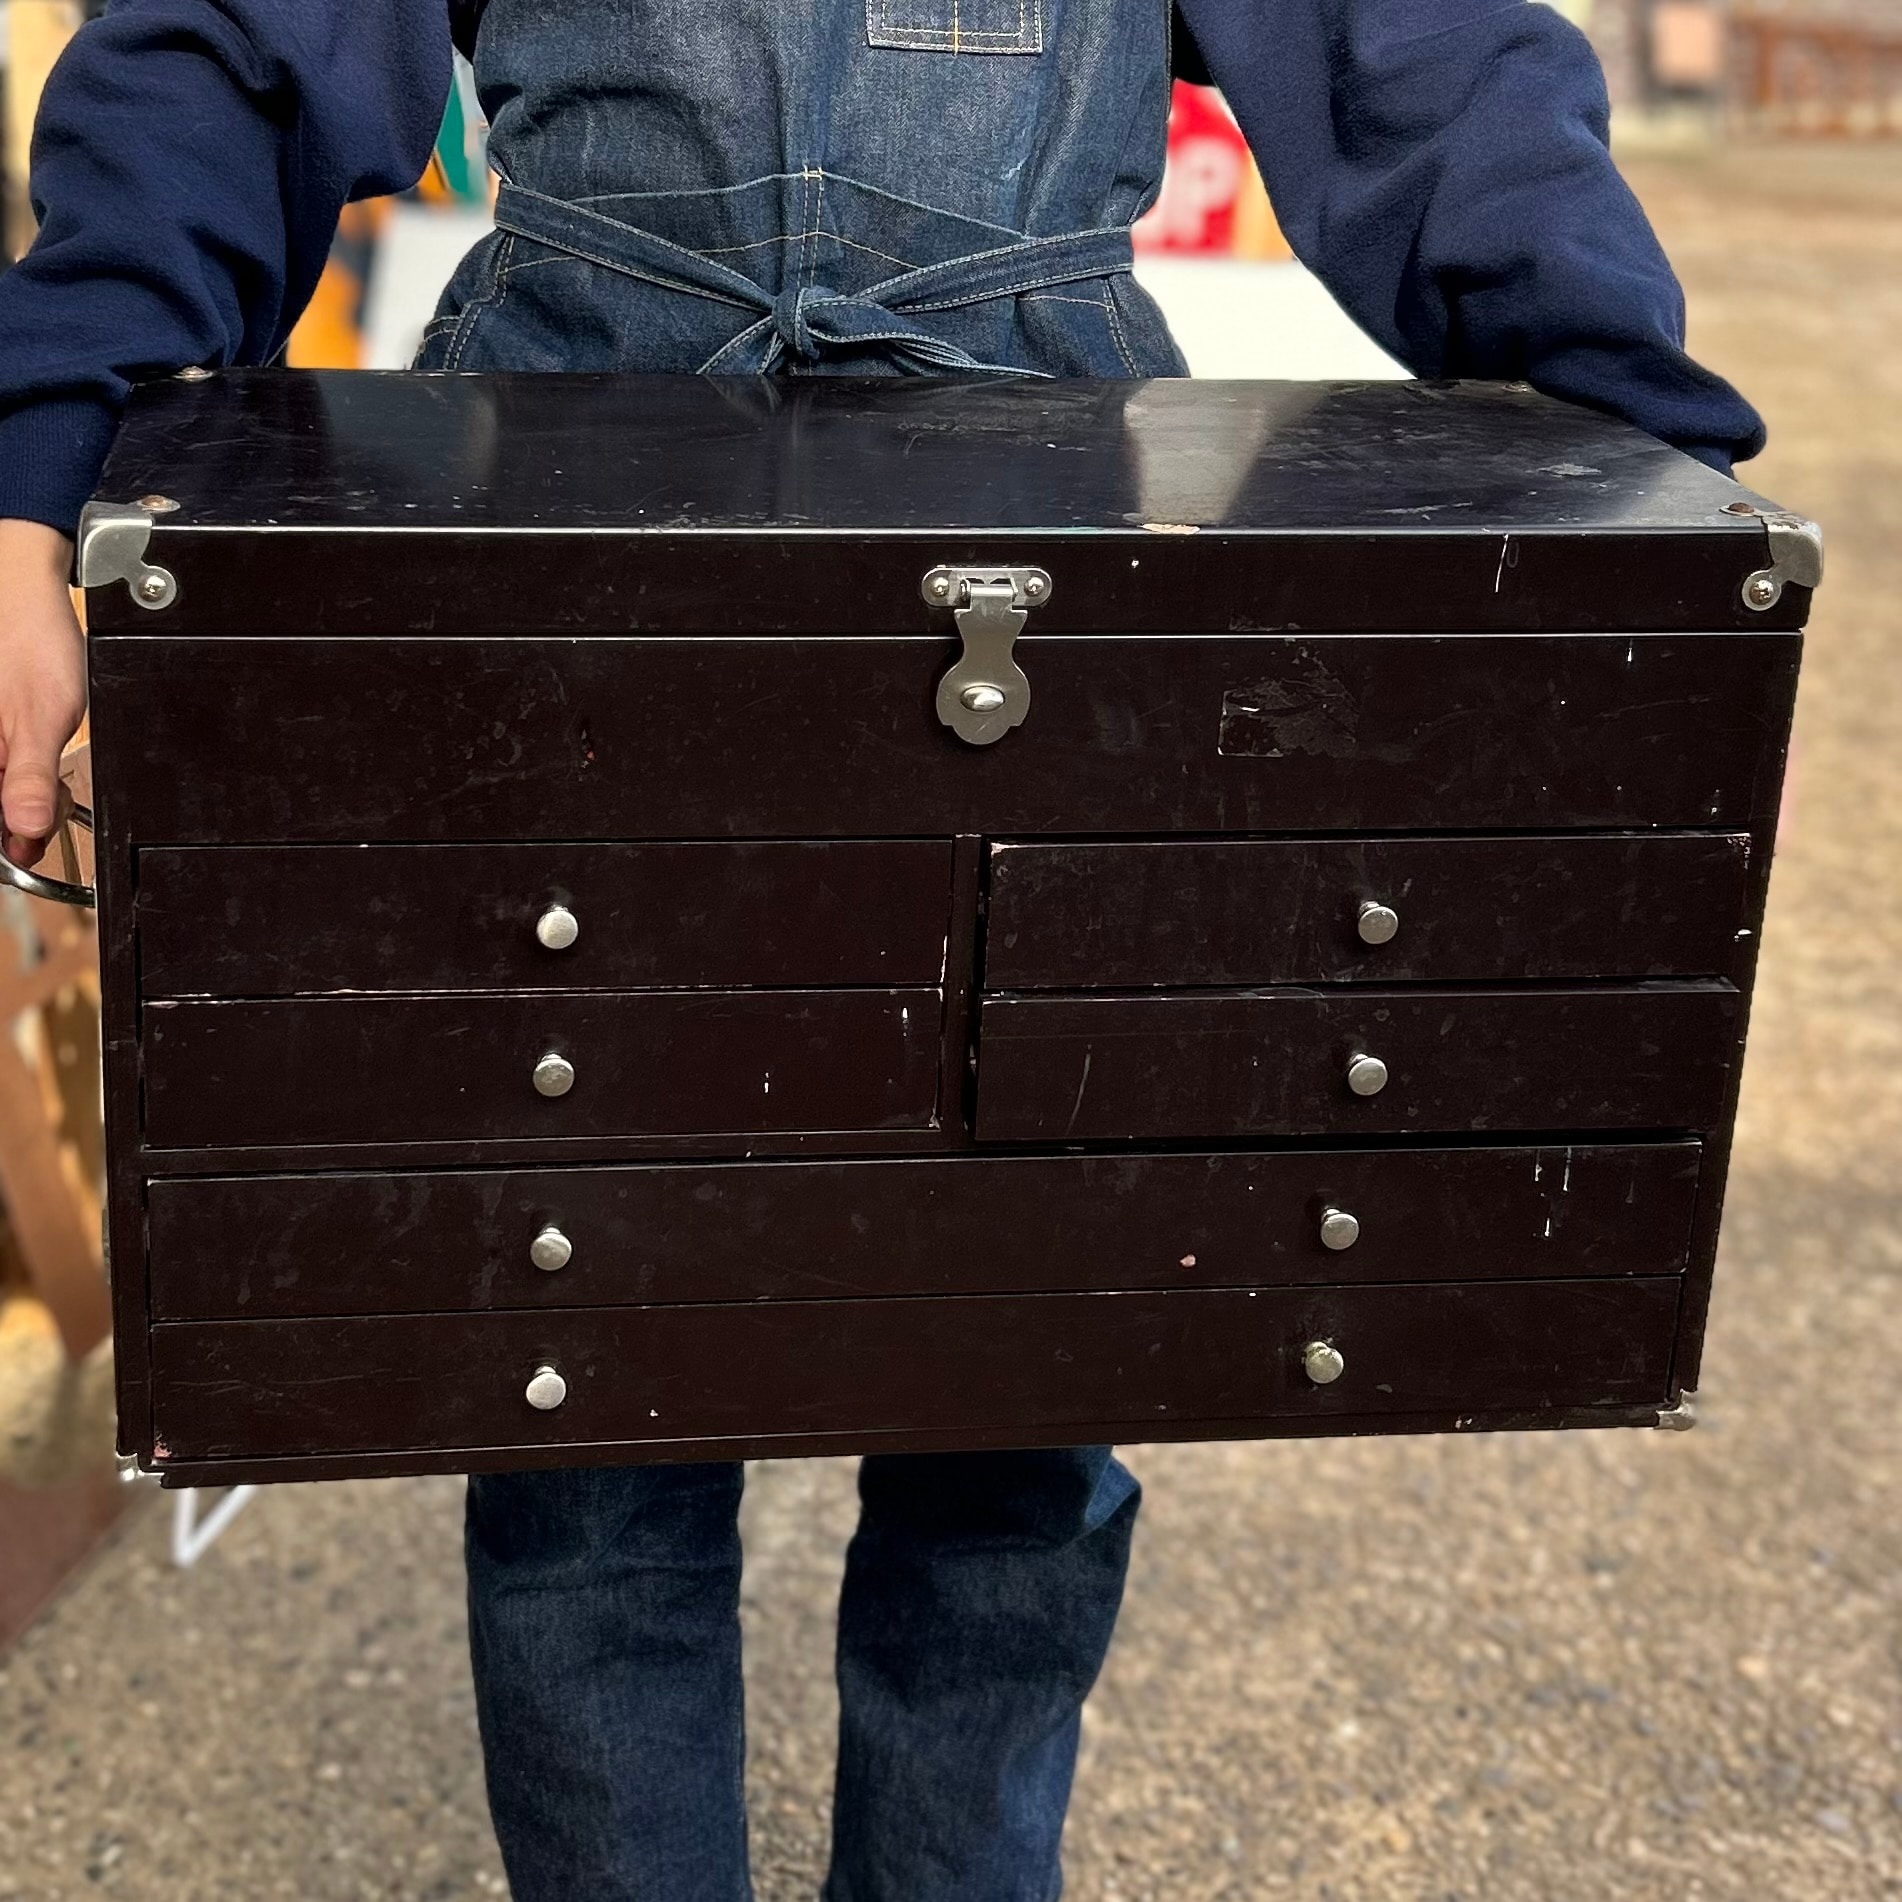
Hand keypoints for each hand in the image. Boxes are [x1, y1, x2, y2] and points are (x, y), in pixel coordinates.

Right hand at [0, 520, 85, 870]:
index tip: (36, 833)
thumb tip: (25, 831)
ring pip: (2, 797)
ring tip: (44, 763)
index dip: (12, 839)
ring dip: (27, 796)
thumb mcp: (44, 717)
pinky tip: (37, 758)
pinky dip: (23, 776)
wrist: (27, 598)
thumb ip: (33, 778)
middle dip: (23, 815)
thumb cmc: (31, 643)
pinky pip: (4, 776)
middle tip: (51, 788)